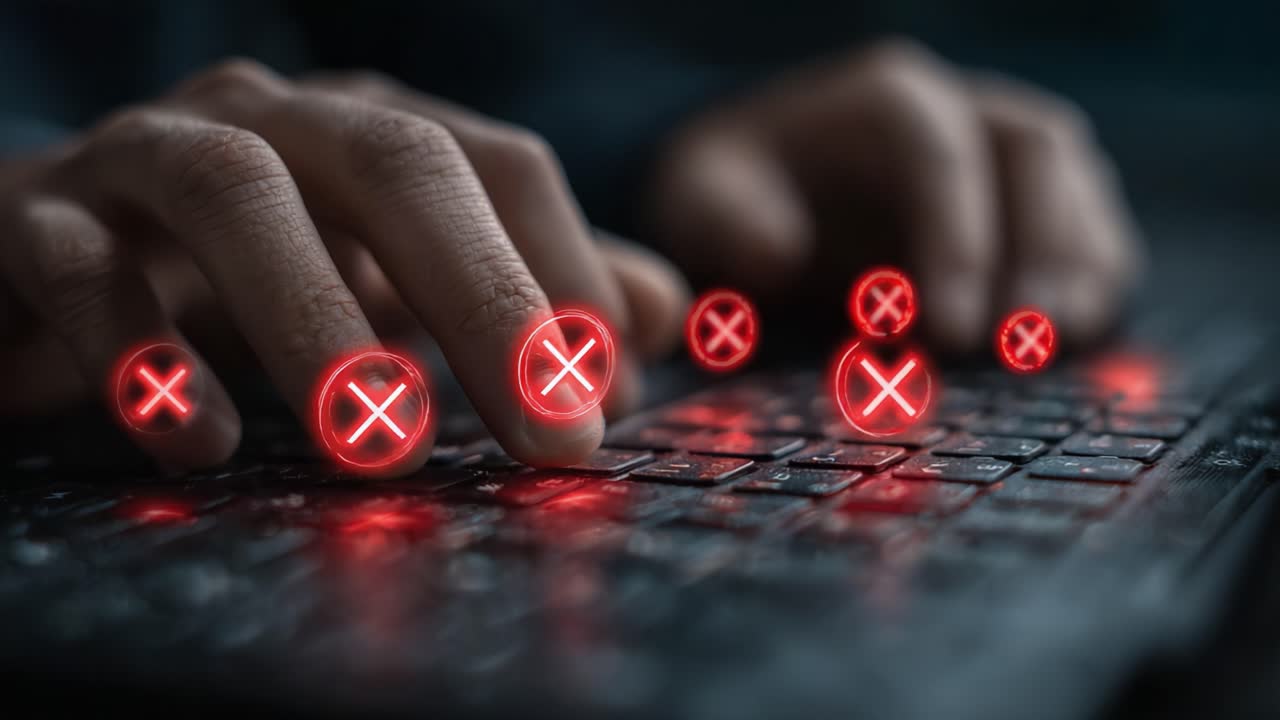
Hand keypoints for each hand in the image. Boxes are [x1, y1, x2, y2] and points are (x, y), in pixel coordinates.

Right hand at [0, 60, 687, 472]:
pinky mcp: (35, 220)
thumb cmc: (246, 270)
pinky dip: (144, 352)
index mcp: (370, 132)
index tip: (608, 399)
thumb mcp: (397, 277)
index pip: (501, 168)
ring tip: (383, 445)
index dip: (566, 275)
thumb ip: (527, 289)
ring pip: (236, 194)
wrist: (41, 242)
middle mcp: (272, 120)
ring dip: (319, 320)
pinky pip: (83, 268)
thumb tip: (661, 316)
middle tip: (552, 436)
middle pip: (398, 165)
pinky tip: (202, 440)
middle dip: (486, 300)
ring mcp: (146, 154)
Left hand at [647, 39, 1142, 352]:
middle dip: (1036, 246)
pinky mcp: (1028, 196)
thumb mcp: (701, 199)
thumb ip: (728, 221)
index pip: (940, 150)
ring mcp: (1001, 146)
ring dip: (1077, 260)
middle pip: (1032, 150)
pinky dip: (1095, 270)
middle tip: (1019, 337)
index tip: (947, 330)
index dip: (956, 237)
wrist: (762, 187)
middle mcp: (960, 105)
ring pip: (1072, 177)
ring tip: (1055, 341)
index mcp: (885, 97)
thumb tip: (784, 254)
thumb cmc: (735, 192)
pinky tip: (1077, 332)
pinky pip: (1086, 216)